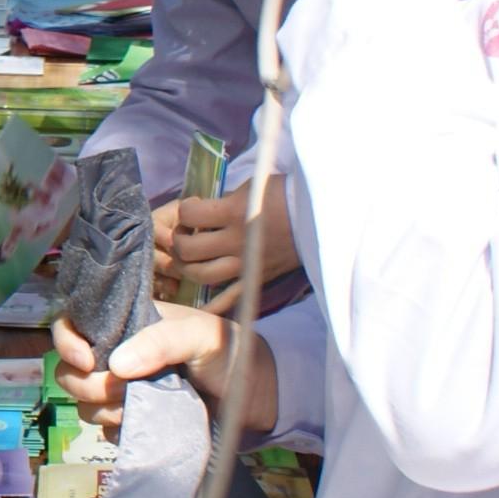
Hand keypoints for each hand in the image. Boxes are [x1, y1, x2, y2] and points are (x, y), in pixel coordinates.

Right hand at [52, 302, 275, 440]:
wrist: (259, 397)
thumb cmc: (230, 352)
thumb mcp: (200, 334)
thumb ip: (161, 342)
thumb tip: (115, 366)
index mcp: (126, 325)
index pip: (74, 324)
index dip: (67, 342)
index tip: (88, 361)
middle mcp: (118, 357)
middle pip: (70, 371)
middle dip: (86, 384)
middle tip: (119, 390)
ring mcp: (125, 393)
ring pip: (86, 405)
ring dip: (104, 410)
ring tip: (137, 408)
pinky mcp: (136, 423)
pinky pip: (108, 432)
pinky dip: (118, 432)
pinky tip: (142, 426)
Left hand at [151, 174, 298, 301]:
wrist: (319, 217)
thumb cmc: (285, 195)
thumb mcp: (250, 189)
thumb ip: (223, 202)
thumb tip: (201, 212)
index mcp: (234, 213)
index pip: (189, 215)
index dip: (185, 210)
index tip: (193, 207)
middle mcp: (236, 242)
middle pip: (188, 250)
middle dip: (179, 241)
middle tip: (186, 234)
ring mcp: (246, 264)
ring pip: (201, 276)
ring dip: (188, 267)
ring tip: (191, 257)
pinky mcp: (257, 278)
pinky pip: (230, 299)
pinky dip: (212, 307)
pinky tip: (198, 308)